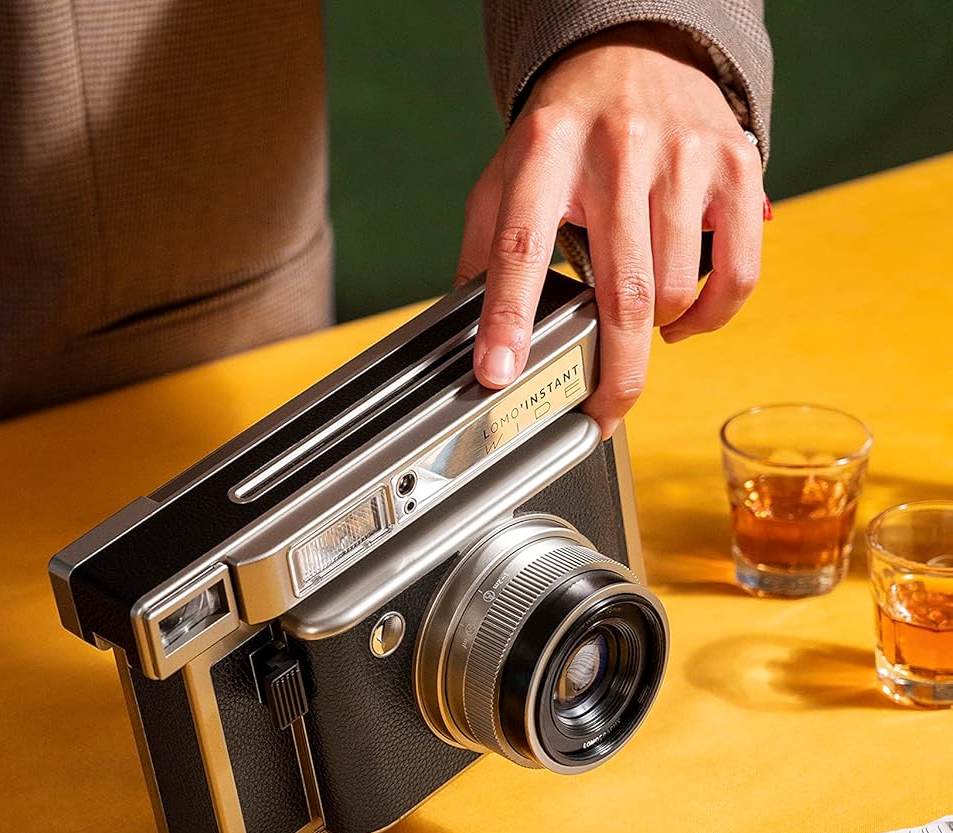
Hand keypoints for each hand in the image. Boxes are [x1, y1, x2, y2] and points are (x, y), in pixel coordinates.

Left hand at [456, 24, 764, 437]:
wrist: (638, 49)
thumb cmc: (570, 128)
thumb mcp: (509, 171)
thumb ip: (483, 249)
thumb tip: (467, 336)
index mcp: (548, 149)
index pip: (522, 245)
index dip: (508, 318)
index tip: (497, 375)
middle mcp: (618, 147)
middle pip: (619, 293)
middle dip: (612, 373)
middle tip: (600, 412)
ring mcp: (684, 155)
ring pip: (673, 292)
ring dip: (654, 333)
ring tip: (634, 324)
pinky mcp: (736, 166)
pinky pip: (736, 274)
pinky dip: (710, 317)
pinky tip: (682, 321)